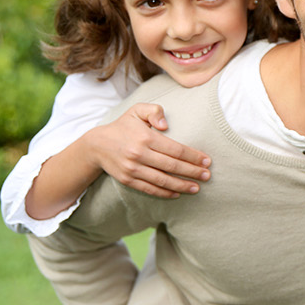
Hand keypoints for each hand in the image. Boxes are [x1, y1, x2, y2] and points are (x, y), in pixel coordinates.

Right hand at [85, 103, 211, 198]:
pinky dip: (165, 193)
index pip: (175, 149)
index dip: (193, 156)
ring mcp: (133, 169)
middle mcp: (139, 154)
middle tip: (207, 176)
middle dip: (192, 172)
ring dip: (182, 185)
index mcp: (145, 138)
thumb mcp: (136, 110)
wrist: (97, 145)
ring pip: (162, 180)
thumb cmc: (123, 126)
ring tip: (197, 188)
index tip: (207, 161)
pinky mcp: (128, 180)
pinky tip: (177, 193)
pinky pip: (150, 189)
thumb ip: (154, 111)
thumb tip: (165, 124)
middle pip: (172, 166)